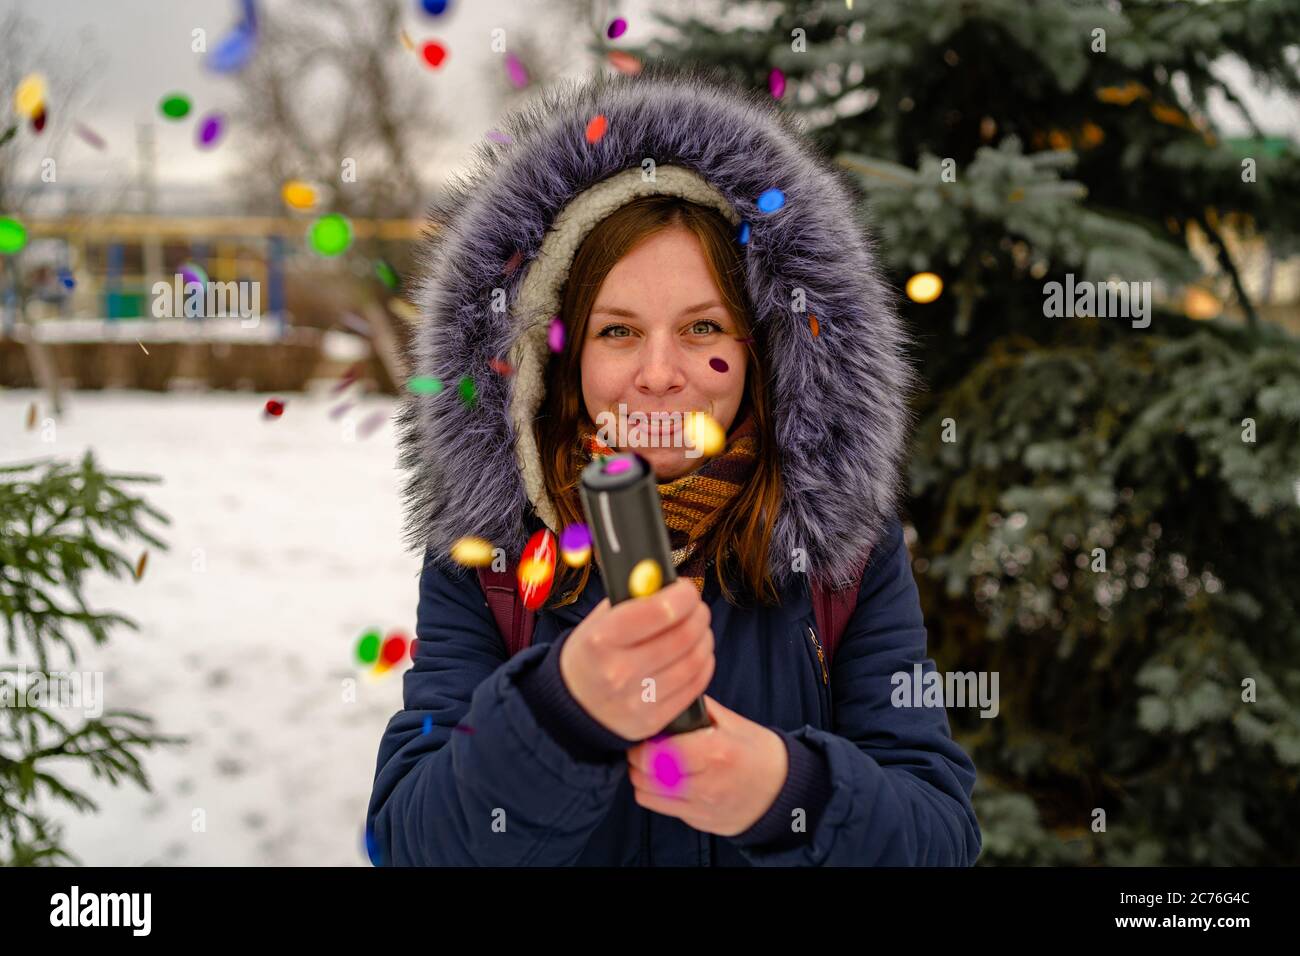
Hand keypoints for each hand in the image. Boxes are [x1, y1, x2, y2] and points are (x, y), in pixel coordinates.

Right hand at [559, 578, 714, 741]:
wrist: (573, 704)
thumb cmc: (590, 654)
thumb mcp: (598, 620)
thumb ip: (633, 599)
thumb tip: (669, 582)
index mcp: (602, 640)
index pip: (659, 611)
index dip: (683, 595)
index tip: (687, 589)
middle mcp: (619, 673)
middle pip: (683, 636)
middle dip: (698, 614)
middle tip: (696, 607)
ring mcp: (638, 701)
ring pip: (695, 661)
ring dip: (704, 638)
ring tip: (697, 629)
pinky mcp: (654, 719)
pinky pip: (695, 686)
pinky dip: (703, 664)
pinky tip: (695, 654)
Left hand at [625, 695, 787, 837]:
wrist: (784, 790)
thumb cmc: (759, 752)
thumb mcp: (733, 722)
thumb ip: (698, 709)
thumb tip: (668, 695)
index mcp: (714, 753)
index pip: (656, 754)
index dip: (642, 744)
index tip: (644, 737)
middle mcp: (705, 784)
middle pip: (646, 776)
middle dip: (638, 760)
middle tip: (645, 749)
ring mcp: (701, 808)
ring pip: (648, 796)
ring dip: (643, 779)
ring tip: (654, 765)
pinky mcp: (699, 822)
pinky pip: (663, 809)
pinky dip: (658, 795)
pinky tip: (669, 782)